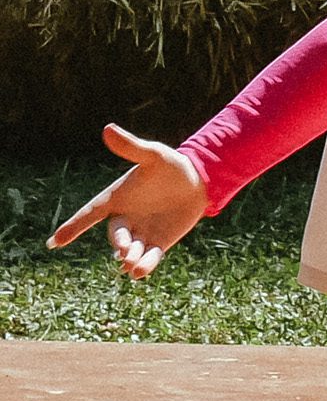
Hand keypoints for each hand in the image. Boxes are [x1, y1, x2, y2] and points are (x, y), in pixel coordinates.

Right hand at [47, 123, 207, 280]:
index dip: (73, 226)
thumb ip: (131, 147)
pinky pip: (149, 258)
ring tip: (131, 263)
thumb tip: (107, 129)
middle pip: (115, 235)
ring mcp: (142, 234)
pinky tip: (141, 272)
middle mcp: (126, 219)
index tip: (54, 242)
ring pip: (130, 251)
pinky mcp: (159, 244)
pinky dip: (145, 265)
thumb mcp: (152, 154)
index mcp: (117, 198)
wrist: (198, 181)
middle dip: (118, 243)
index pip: (90, 213)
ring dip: (129, 259)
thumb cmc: (171, 166)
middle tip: (123, 248)